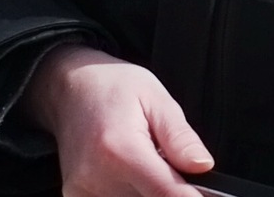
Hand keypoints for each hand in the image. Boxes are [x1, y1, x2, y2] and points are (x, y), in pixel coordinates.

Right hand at [24, 44, 216, 196]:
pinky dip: (131, 191)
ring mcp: (81, 191)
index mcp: (120, 149)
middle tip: (170, 161)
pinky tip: (131, 172)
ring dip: (148, 189)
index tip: (201, 194)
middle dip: (170, 188)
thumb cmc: (114, 88)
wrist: (70, 88)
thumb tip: (202, 166)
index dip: (188, 196)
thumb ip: (179, 137)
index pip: (164, 191)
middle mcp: (95, 177)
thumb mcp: (156, 99)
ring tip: (147, 160)